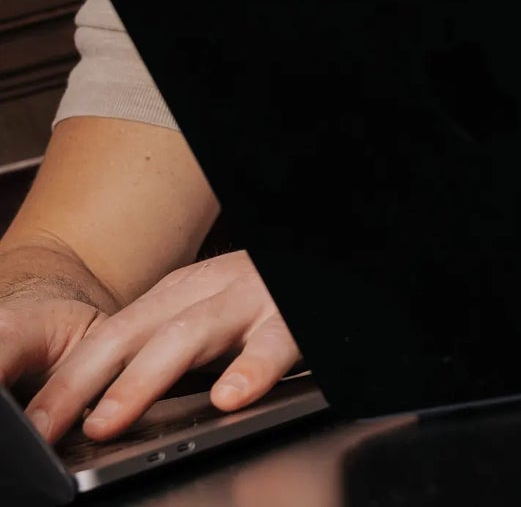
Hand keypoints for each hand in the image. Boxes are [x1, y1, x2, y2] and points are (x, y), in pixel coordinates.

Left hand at [19, 251, 298, 443]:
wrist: (330, 252)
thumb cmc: (264, 299)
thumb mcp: (207, 312)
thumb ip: (166, 350)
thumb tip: (100, 410)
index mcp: (183, 293)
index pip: (110, 335)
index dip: (67, 378)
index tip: (33, 424)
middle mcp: (211, 291)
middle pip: (132, 332)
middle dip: (82, 380)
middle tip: (46, 426)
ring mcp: (252, 299)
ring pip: (191, 333)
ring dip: (144, 378)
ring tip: (109, 419)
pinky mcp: (295, 314)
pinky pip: (273, 341)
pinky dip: (252, 367)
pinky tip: (232, 395)